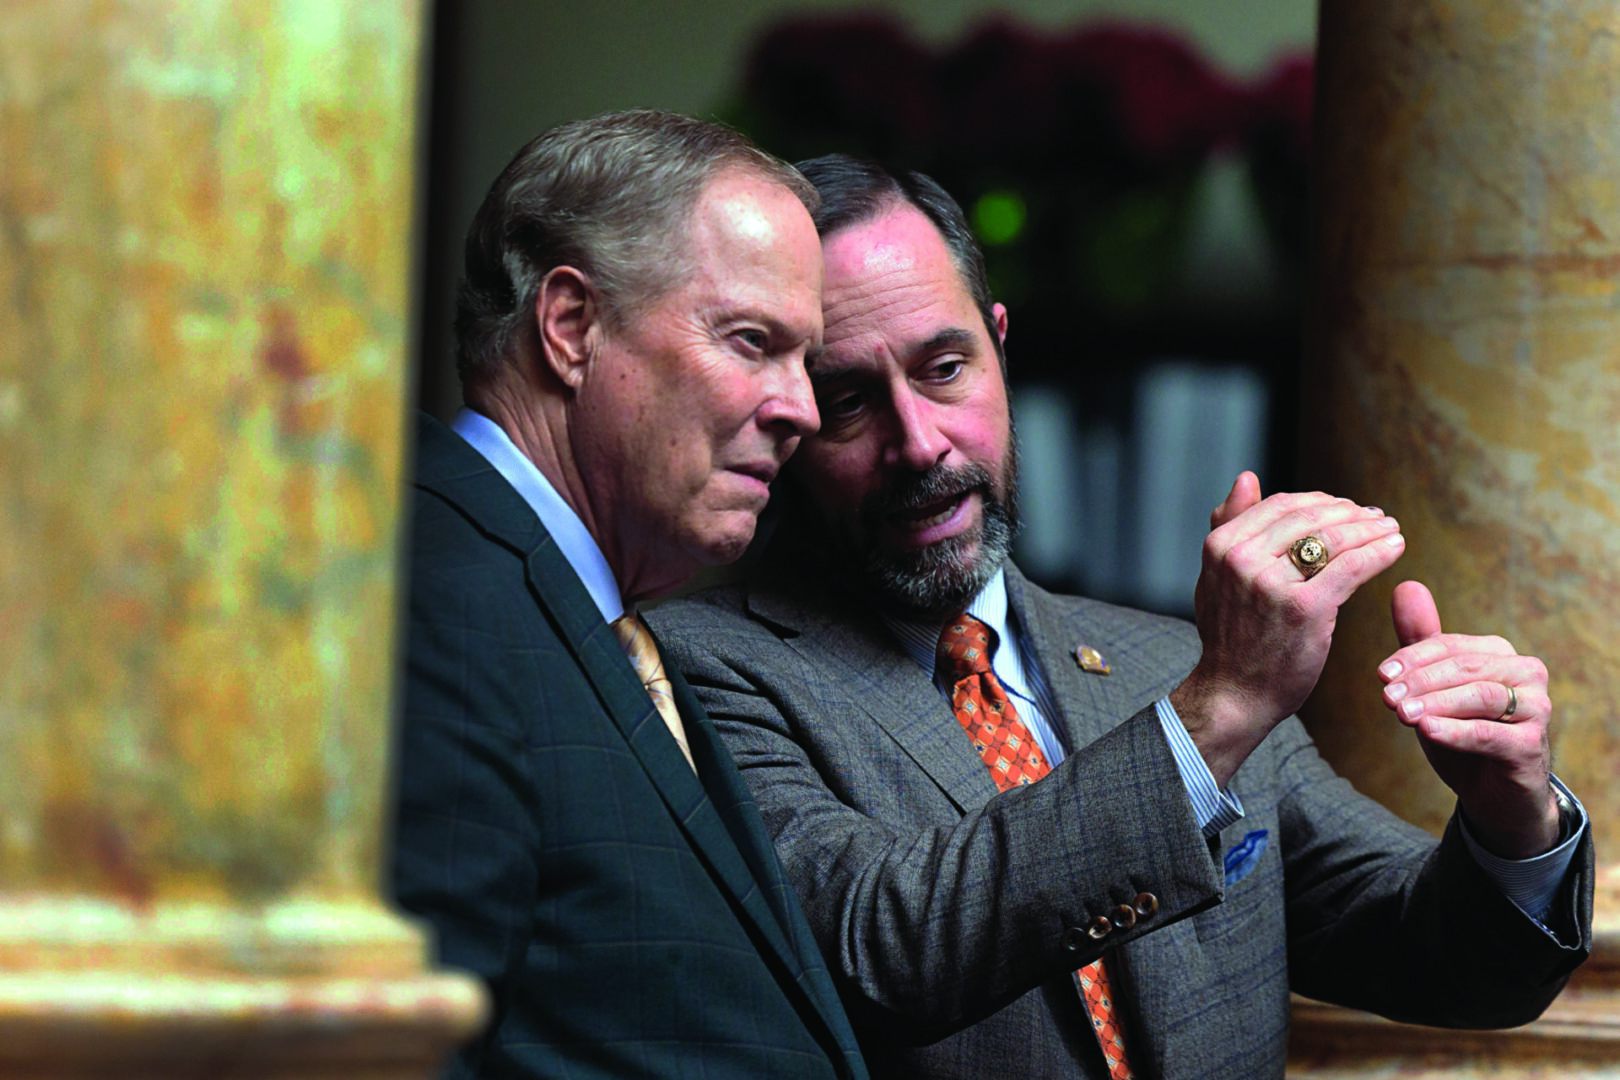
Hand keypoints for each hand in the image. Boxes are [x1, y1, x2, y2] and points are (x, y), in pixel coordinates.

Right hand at [1171, 472, 1405, 785]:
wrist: (1233, 694)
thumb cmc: (1231, 637)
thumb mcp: (1216, 576)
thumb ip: (1230, 526)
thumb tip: (1246, 477)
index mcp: (1220, 545)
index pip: (1281, 506)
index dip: (1320, 502)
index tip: (1345, 508)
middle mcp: (1241, 559)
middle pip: (1310, 517)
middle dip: (1350, 513)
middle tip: (1376, 516)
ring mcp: (1271, 584)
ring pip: (1334, 539)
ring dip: (1371, 528)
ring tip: (1391, 529)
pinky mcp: (1305, 608)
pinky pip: (1352, 567)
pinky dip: (1379, 553)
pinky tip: (1396, 548)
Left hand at [1379, 580, 1559, 858]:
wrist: (1493, 791)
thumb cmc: (1461, 731)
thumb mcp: (1434, 687)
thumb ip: (1421, 642)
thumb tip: (1406, 585)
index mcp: (1499, 653)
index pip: (1449, 646)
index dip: (1411, 658)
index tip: (1380, 675)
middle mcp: (1525, 673)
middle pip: (1463, 667)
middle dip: (1419, 680)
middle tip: (1386, 696)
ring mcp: (1535, 708)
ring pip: (1478, 696)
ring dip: (1434, 703)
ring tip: (1400, 713)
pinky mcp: (1532, 744)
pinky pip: (1489, 733)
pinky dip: (1454, 730)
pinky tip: (1426, 731)